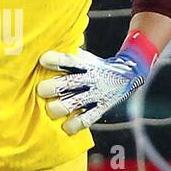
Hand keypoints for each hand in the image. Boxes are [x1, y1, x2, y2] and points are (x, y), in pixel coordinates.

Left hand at [37, 36, 155, 134]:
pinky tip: (66, 127)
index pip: (69, 60)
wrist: (128, 75)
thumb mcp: (85, 57)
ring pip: (76, 102)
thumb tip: (46, 44)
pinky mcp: (101, 108)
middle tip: (41, 90)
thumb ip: (69, 54)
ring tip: (51, 109)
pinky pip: (88, 119)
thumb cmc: (96, 66)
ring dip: (61, 107)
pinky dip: (75, 124)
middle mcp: (90, 78)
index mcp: (85, 64)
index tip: (43, 60)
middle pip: (70, 82)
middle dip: (53, 87)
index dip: (55, 60)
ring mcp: (96, 94)